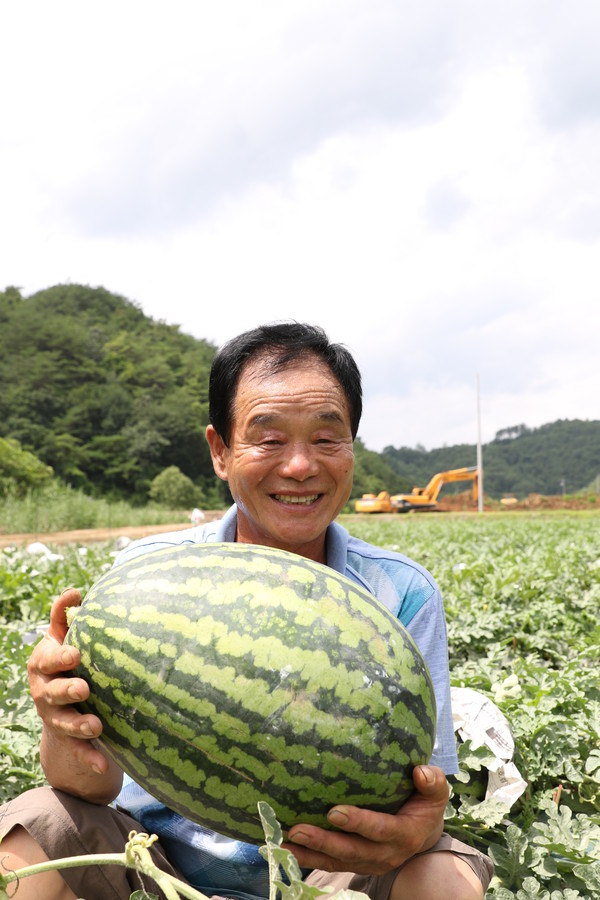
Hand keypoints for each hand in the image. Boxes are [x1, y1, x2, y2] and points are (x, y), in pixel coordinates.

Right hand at [28, 589, 117, 789]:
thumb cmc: (65, 662)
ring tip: (95, 725)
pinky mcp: (69, 741)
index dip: (59, 657)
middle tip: (83, 687)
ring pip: (64, 722)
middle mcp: (44, 692)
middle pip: (53, 692)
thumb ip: (63, 616)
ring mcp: (55, 719)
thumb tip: (75, 590)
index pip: (47, 659)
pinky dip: (91, 758)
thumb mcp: (60, 638)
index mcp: (43, 665)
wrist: (59, 707)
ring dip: (79, 724)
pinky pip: (79, 751)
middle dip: (67, 690)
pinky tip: (105, 764)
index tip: (76, 653)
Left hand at [285, 765, 448, 874]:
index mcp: (404, 834)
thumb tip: (420, 772)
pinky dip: (307, 859)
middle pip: (352, 851)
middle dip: (324, 842)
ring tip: (284, 842)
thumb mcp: (436, 792)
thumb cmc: (425, 803)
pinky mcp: (354, 863)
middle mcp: (385, 854)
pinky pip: (329, 864)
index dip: (358, 823)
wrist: (424, 832)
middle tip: (298, 829)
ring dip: (309, 854)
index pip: (379, 830)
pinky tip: (284, 849)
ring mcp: (368, 862)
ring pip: (336, 861)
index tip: (335, 811)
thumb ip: (432, 782)